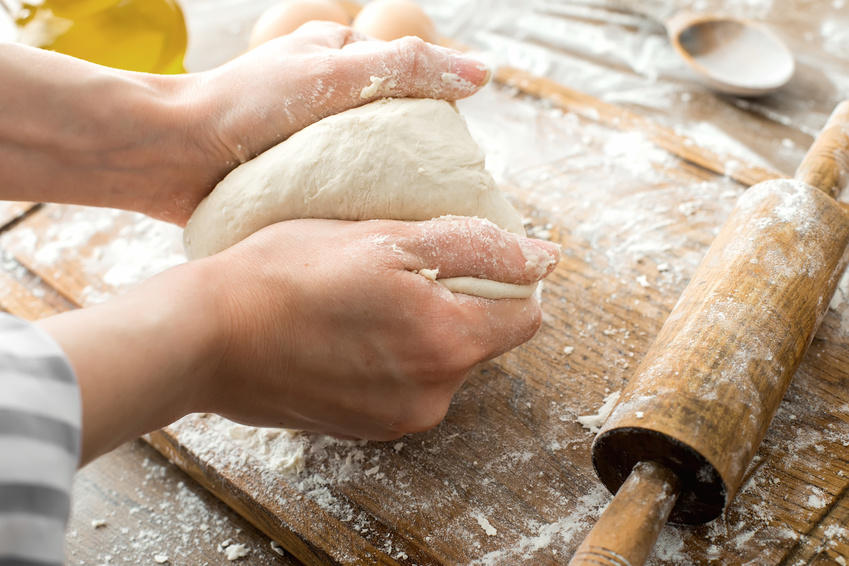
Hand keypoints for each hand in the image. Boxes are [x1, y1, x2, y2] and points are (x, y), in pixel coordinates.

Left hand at [0, 26, 489, 225]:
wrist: (169, 156)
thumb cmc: (244, 105)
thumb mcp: (331, 72)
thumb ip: (405, 68)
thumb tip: (481, 74)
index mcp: (343, 60)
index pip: (416, 84)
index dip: (443, 118)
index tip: (460, 159)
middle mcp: (333, 100)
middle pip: (399, 129)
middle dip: (420, 162)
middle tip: (445, 202)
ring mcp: (316, 144)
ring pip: (374, 166)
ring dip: (392, 191)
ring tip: (418, 224)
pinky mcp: (300, 180)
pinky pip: (344, 193)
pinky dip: (360, 208)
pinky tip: (376, 231)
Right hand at [197, 217, 558, 439]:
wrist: (206, 338)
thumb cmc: (285, 274)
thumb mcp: (382, 239)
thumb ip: (473, 247)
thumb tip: (545, 259)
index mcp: (448, 341)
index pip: (525, 314)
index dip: (504, 279)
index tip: (463, 259)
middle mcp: (435, 393)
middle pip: (483, 339)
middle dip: (457, 302)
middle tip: (397, 271)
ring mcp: (402, 417)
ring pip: (445, 362)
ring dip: (424, 329)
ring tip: (366, 301)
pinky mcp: (371, 428)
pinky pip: (410, 386)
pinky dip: (395, 357)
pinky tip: (349, 332)